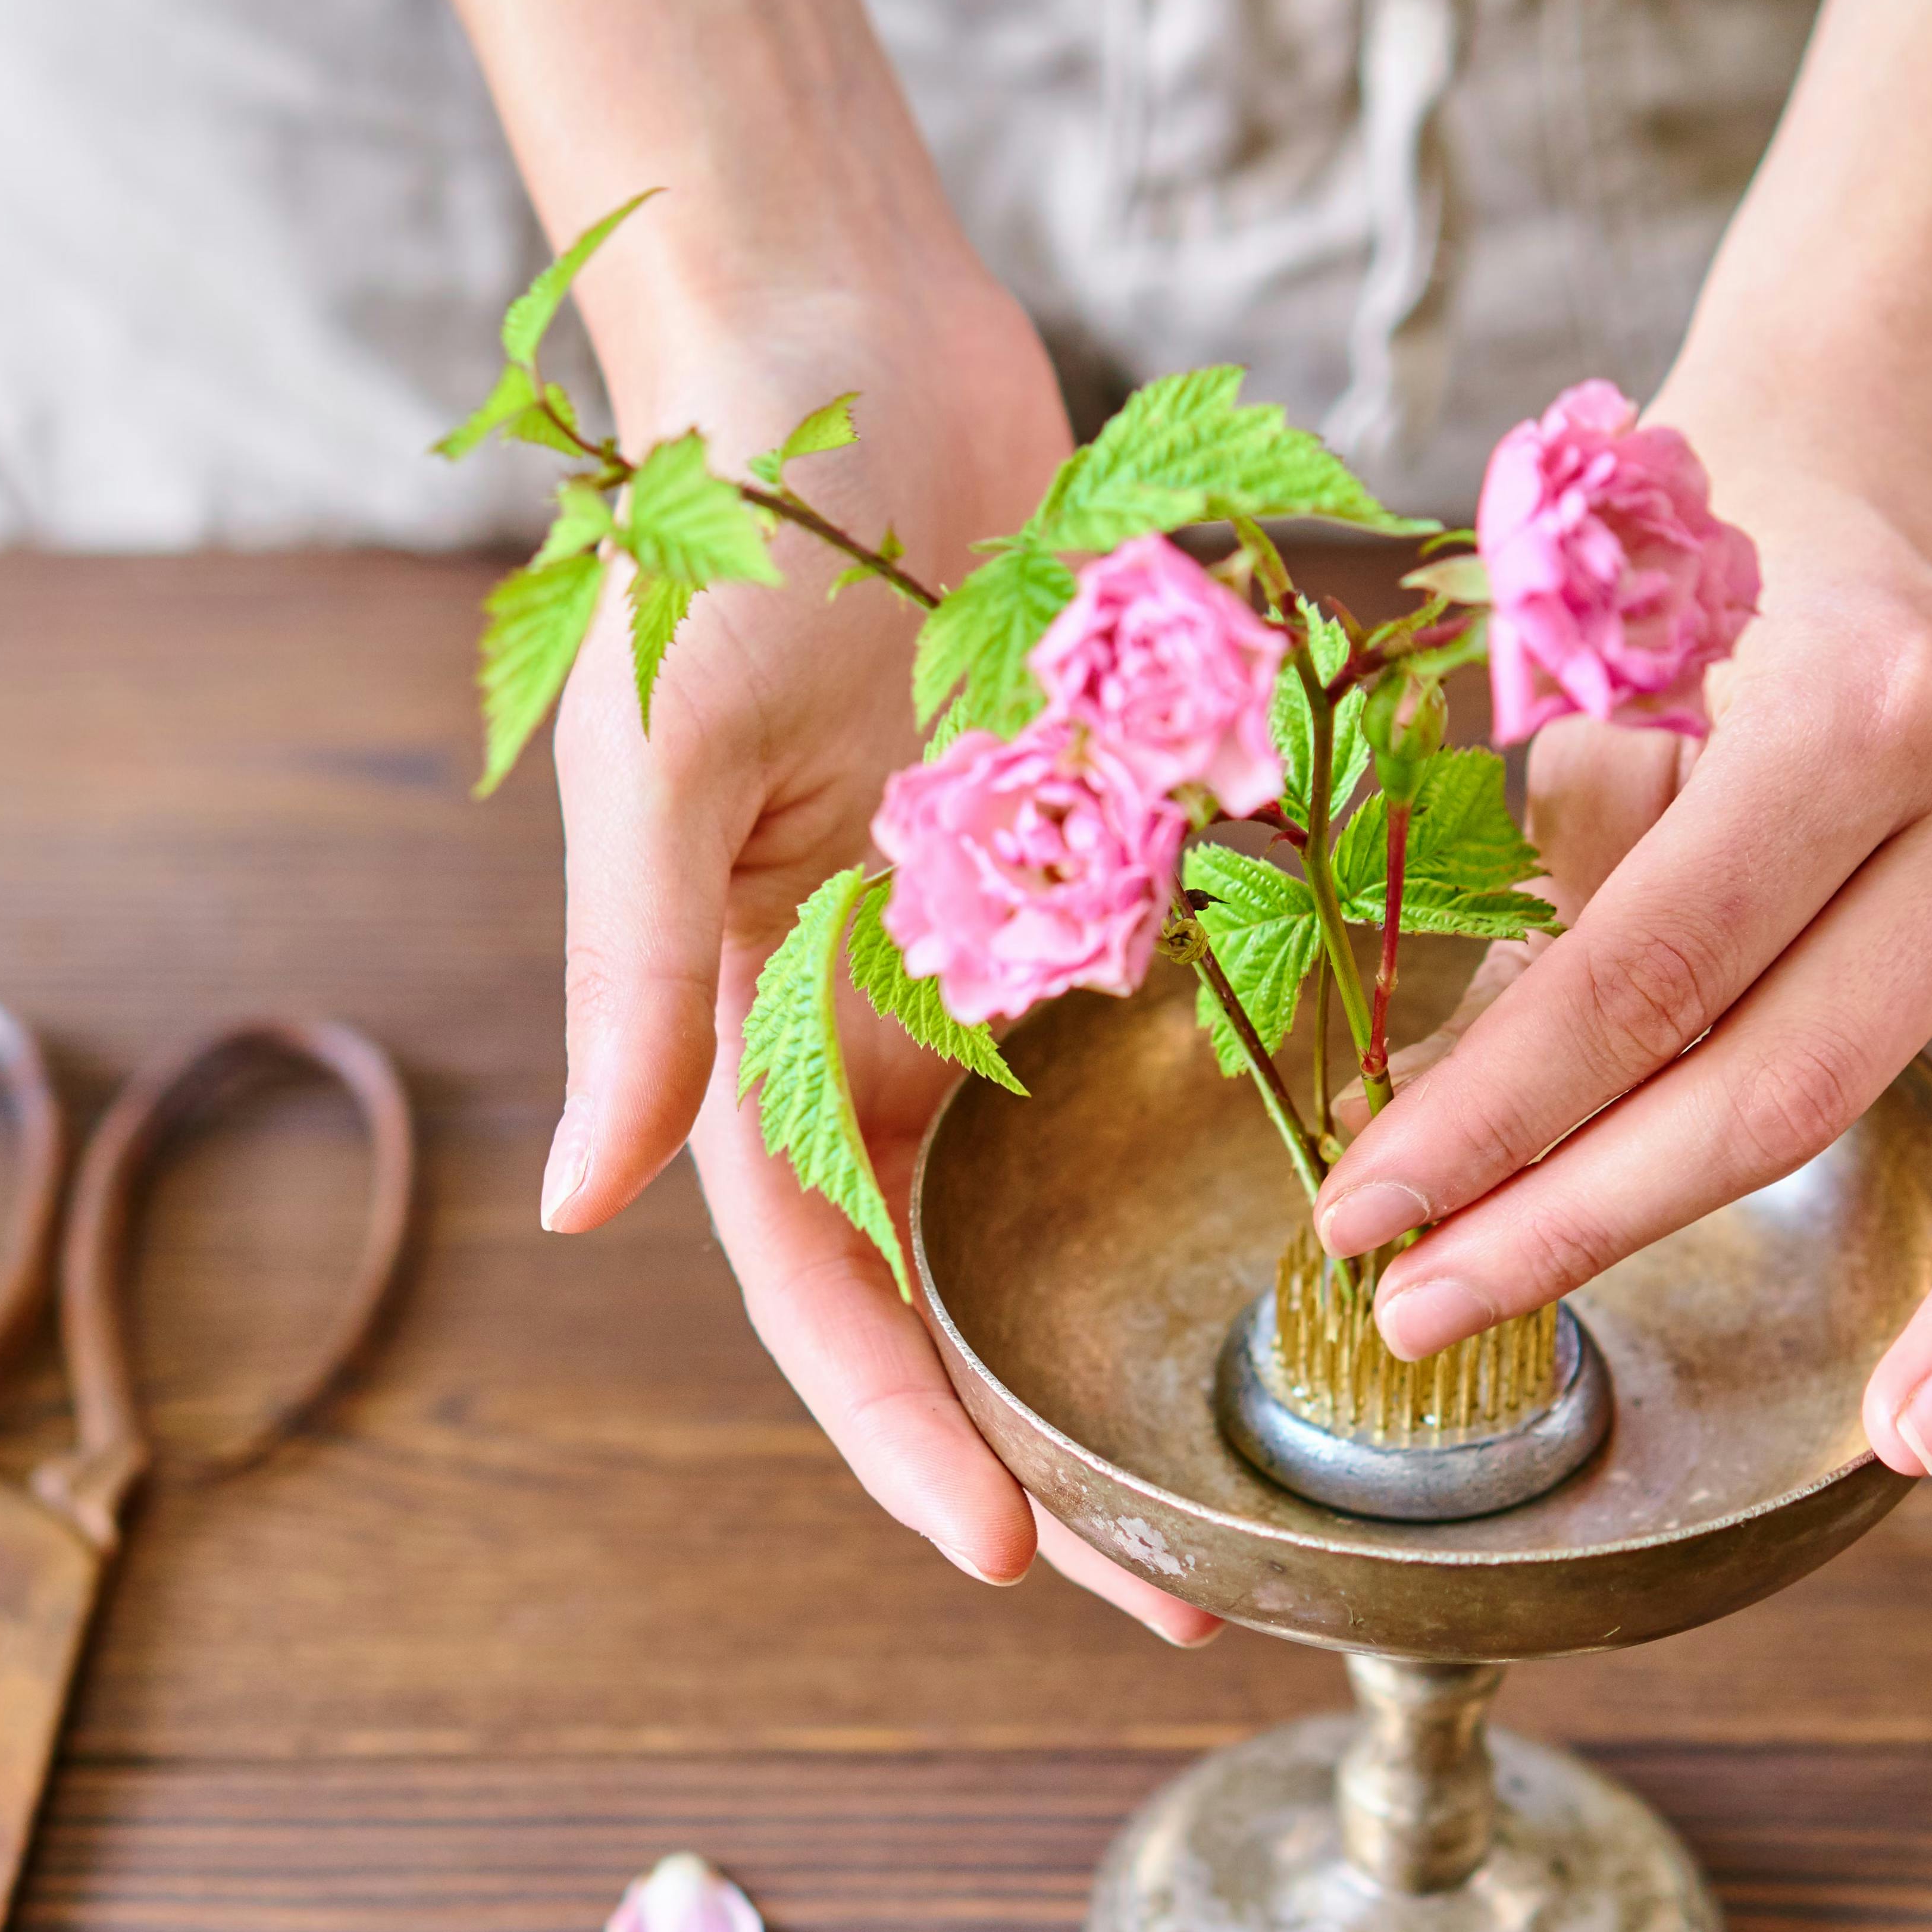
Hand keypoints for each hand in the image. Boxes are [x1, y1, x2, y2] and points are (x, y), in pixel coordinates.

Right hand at [546, 261, 1223, 1641]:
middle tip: (1184, 1591)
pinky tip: (1362, 1214)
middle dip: (1054, 1441)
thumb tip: (569, 1199)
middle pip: (962, 1286)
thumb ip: (642, 987)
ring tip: (1278, 1462)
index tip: (1012, 1549)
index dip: (904, 1427)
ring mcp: (990, 949)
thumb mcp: (662, 770)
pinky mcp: (1095, 862)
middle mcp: (874, 1018)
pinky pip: (1172, 1030)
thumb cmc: (715, 537)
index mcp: (757, 1024)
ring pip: (1074, 1192)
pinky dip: (1245, 1129)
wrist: (833, 340)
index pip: (824, 1284)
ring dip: (1155, 1324)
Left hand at [1310, 397, 1931, 1478]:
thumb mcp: (1590, 674)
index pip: (1644, 979)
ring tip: (1911, 1440)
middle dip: (1595, 1217)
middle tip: (1429, 1316)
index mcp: (1858, 709)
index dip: (1488, 1117)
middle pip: (1801, 1075)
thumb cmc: (1712, 535)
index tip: (1361, 1217)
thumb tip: (1436, 1119)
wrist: (1893, 403)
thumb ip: (1541, 893)